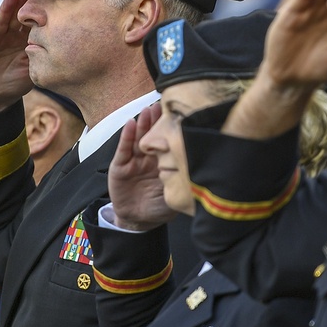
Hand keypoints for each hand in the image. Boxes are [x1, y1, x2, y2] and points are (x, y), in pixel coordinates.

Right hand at [0, 0, 34, 113]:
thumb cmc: (16, 82)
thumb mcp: (32, 69)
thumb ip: (40, 55)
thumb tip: (57, 42)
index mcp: (22, 38)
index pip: (29, 20)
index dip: (35, 8)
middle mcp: (7, 36)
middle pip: (14, 16)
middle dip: (20, 3)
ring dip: (5, 10)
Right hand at [108, 104, 175, 230]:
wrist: (139, 221)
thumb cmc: (159, 207)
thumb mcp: (176, 193)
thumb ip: (184, 180)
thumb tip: (205, 169)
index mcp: (165, 162)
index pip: (168, 141)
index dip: (171, 128)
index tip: (179, 114)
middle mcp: (150, 158)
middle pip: (153, 135)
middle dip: (157, 120)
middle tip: (162, 105)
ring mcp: (135, 161)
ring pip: (139, 138)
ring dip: (143, 124)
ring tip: (147, 111)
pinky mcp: (120, 166)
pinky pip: (123, 150)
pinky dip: (126, 137)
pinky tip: (130, 125)